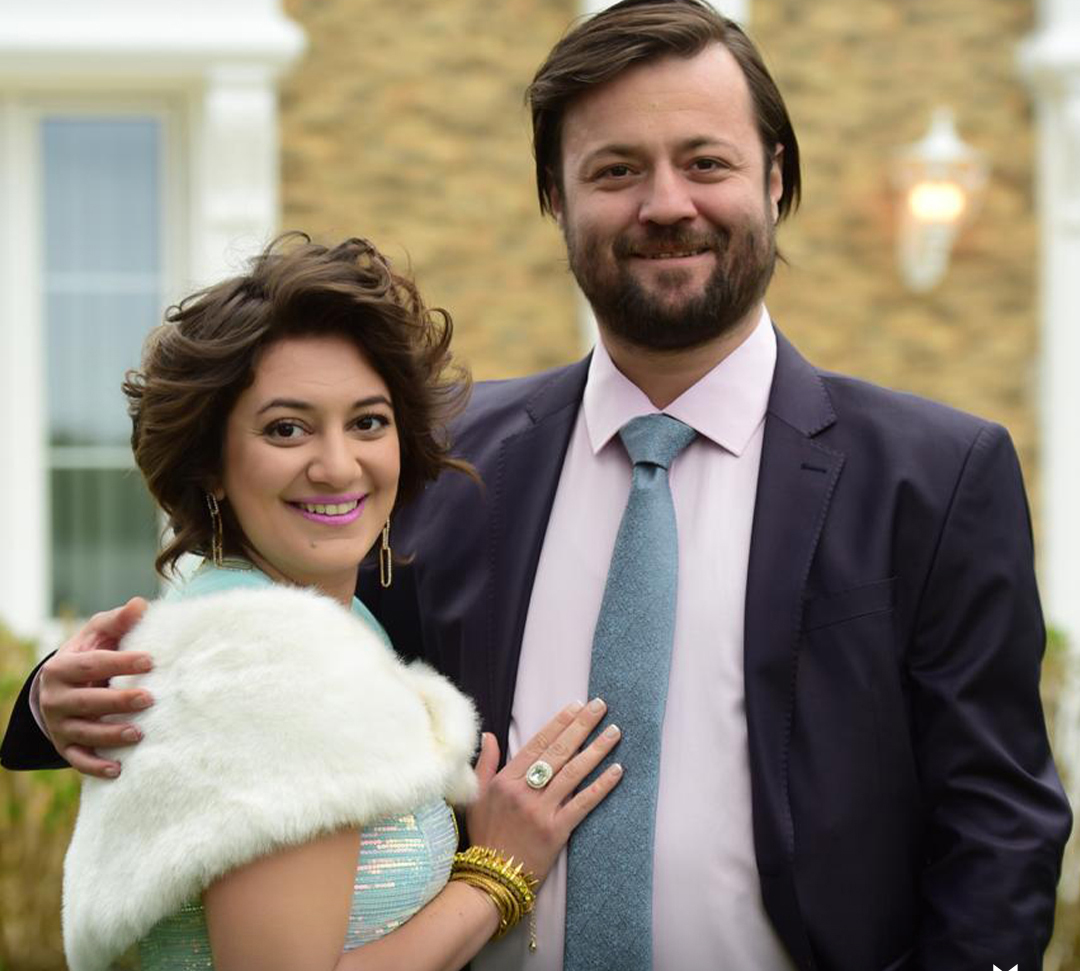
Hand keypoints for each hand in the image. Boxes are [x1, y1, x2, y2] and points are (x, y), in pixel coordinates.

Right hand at [38, 597, 152, 778]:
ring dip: (111, 735)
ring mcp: (59, 724)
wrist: (65, 683)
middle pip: (87, 702)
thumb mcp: (100, 633)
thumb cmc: (92, 652)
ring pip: (84, 733)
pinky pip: (78, 760)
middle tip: (150, 698)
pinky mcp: (65, 746)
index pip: (92, 665)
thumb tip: (140, 605)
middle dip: (118, 701)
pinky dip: (96, 767)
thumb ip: (119, 621)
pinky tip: (119, 770)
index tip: (151, 660)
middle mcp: (55, 698)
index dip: (120, 662)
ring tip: (140, 733)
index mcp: (61, 668)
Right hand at [465, 698, 621, 883]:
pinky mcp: (556, 831)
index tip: (576, 706)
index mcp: (505, 779)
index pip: (537, 743)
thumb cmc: (485, 836)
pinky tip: (616, 771)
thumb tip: (490, 734)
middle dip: (581, 726)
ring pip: (573, 773)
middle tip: (600, 706)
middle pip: (558, 751)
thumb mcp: (475, 796)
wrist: (491, 878)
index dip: (559, 722)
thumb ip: (484, 763)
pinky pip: (583, 803)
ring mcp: (540, 811)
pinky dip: (601, 786)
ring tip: (614, 732)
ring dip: (596, 750)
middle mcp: (523, 791)